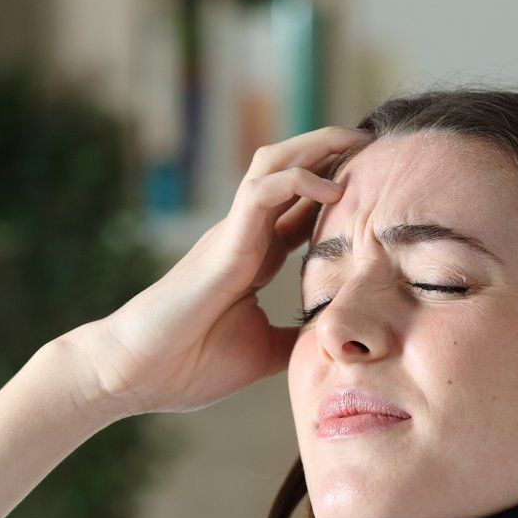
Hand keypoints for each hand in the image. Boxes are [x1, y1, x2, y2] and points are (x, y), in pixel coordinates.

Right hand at [71, 124, 373, 418]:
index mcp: (254, 258)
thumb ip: (295, 339)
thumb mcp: (262, 352)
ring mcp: (231, 233)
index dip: (338, 190)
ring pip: (274, 162)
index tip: (380, 185)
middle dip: (332, 150)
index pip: (300, 208)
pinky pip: (262, 191)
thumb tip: (334, 342)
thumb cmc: (188, 365)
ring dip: (317, 146)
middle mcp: (244, 235)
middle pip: (289, 170)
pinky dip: (299, 179)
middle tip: (377, 145)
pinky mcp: (223, 242)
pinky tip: (333, 189)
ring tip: (358, 143)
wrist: (137, 375)